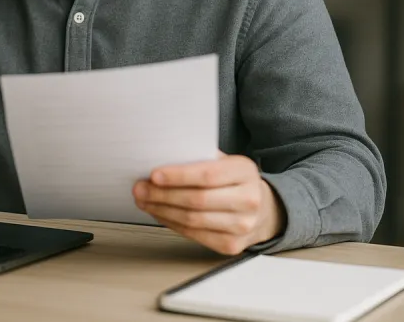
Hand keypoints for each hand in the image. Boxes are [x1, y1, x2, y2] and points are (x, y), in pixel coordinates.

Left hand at [133, 153, 286, 255]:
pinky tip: (159, 213)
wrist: (262, 209)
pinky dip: (171, 224)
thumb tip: (161, 159)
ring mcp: (242, 226)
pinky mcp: (231, 245)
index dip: (178, 176)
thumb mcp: (223, 162)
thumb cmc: (233, 181)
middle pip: (197, 200)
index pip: (207, 175)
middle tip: (140, 188)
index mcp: (245, 172)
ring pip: (192, 220)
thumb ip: (198, 159)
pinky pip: (194, 235)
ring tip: (144, 201)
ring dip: (162, 210)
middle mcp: (248, 200)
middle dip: (162, 195)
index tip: (154, 175)